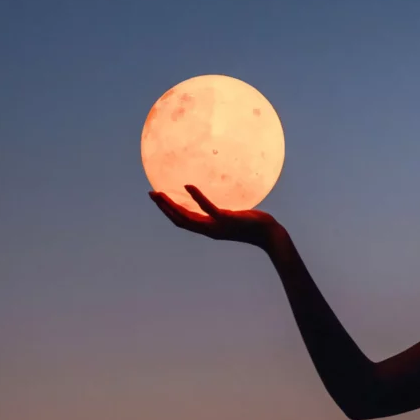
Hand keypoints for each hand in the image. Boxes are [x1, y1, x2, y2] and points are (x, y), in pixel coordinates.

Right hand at [149, 185, 286, 250]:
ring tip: (160, 193)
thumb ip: (224, 210)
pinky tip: (188, 185)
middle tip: (151, 194)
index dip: (169, 213)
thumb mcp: (235, 215)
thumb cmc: (254, 223)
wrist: (268, 234)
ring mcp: (216, 226)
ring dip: (171, 205)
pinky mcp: (226, 219)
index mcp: (209, 229)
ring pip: (187, 217)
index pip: (183, 222)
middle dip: (164, 208)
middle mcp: (209, 230)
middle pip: (179, 220)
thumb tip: (221, 197)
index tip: (159, 200)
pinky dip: (197, 197)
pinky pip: (208, 208)